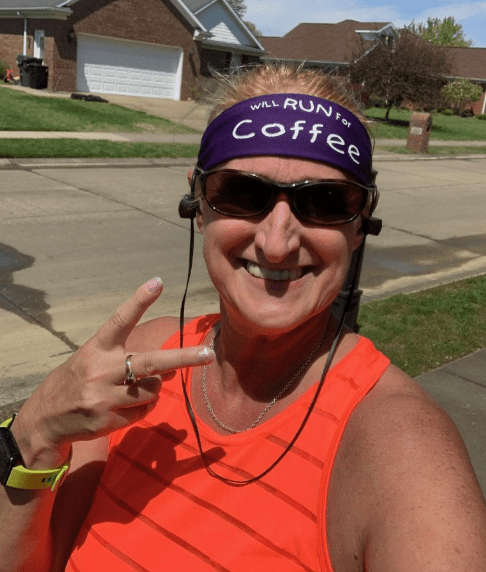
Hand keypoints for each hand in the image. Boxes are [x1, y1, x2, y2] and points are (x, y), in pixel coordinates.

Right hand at [13, 278, 214, 469]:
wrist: (45, 420)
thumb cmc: (77, 382)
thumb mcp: (93, 361)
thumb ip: (127, 359)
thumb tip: (169, 371)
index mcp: (97, 348)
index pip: (121, 319)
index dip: (139, 300)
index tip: (158, 282)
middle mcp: (101, 369)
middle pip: (151, 362)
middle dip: (183, 358)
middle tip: (208, 354)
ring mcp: (104, 396)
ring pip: (152, 391)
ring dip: (150, 391)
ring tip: (126, 393)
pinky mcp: (108, 419)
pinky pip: (143, 412)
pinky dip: (140, 409)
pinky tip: (119, 409)